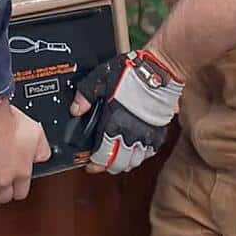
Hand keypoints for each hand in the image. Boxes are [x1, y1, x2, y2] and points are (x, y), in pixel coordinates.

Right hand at [0, 100, 50, 207]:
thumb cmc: (7, 119)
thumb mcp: (35, 132)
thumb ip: (42, 150)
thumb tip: (41, 158)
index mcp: (22, 172)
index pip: (21, 193)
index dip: (16, 187)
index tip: (12, 181)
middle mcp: (5, 180)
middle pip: (5, 197)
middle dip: (2, 190)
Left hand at [69, 49, 183, 173]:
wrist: (159, 69)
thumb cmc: (131, 73)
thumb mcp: (99, 79)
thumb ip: (85, 96)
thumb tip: (75, 109)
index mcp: (113, 123)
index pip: (103, 156)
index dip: (95, 164)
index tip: (91, 164)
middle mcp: (131, 133)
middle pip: (119, 163)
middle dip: (109, 166)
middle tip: (103, 162)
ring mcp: (147, 134)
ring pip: (136, 161)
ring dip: (126, 162)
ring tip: (118, 157)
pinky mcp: (160, 131)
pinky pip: (151, 152)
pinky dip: (142, 155)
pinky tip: (136, 149)